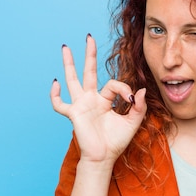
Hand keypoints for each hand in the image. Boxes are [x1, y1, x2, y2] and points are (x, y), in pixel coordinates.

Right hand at [50, 34, 146, 162]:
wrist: (104, 157)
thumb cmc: (117, 141)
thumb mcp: (133, 122)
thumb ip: (139, 106)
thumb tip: (140, 90)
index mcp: (105, 100)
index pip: (113, 84)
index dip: (124, 88)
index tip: (131, 98)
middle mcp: (91, 99)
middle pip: (89, 71)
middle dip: (89, 55)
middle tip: (89, 37)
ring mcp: (81, 105)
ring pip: (73, 80)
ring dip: (69, 63)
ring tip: (65, 47)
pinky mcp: (74, 114)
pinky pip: (60, 104)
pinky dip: (55, 95)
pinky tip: (56, 83)